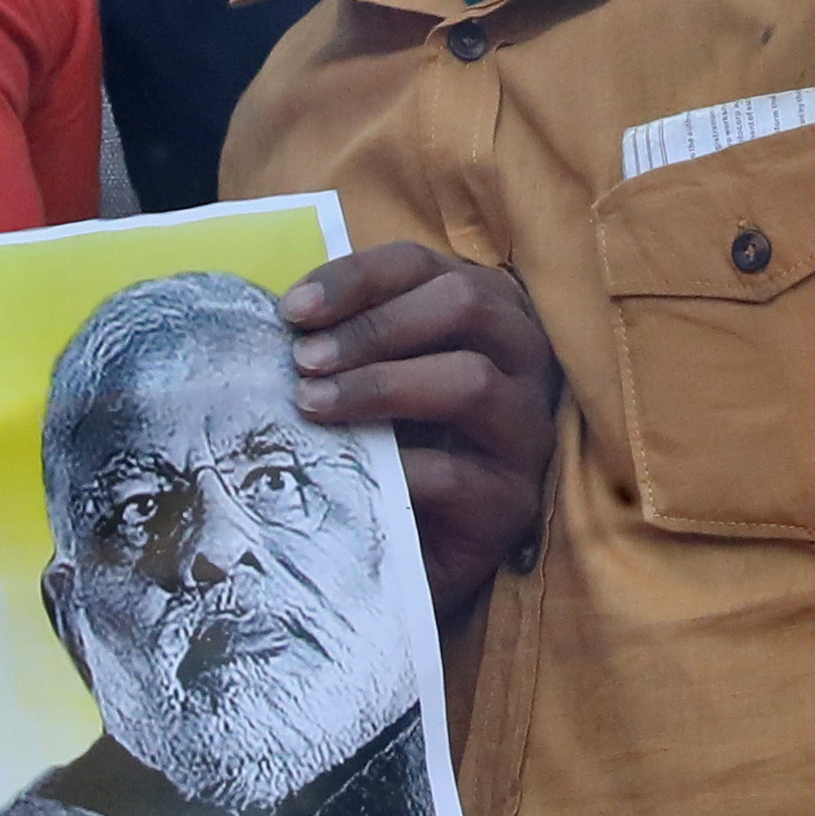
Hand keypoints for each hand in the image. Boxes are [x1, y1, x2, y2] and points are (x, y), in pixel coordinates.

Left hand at [283, 242, 560, 621]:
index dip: (355, 278)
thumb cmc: (390, 444)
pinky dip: (397, 466)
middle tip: (305, 361)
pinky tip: (350, 471)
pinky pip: (458, 475)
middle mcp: (523, 360)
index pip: (423, 265)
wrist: (411, 550)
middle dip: (375, 327)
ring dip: (382, 385)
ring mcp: (527, 432)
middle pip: (467, 304)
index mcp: (485, 311)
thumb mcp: (371, 377)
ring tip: (314, 405)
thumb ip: (346, 339)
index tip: (292, 312)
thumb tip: (287, 321)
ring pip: (473, 380)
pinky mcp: (514, 503)